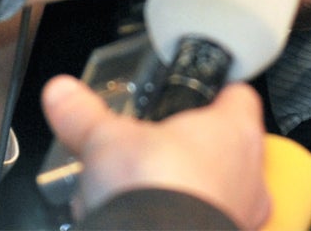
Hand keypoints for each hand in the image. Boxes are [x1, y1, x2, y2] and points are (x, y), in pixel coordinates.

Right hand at [42, 73, 270, 229]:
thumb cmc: (153, 190)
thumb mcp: (105, 141)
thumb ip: (84, 116)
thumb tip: (62, 94)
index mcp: (233, 129)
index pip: (238, 96)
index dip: (217, 93)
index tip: (199, 95)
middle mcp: (248, 173)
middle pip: (229, 148)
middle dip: (192, 151)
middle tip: (160, 151)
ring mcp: (242, 215)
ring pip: (221, 192)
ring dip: (188, 192)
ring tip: (147, 195)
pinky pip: (210, 227)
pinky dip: (184, 223)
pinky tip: (148, 222)